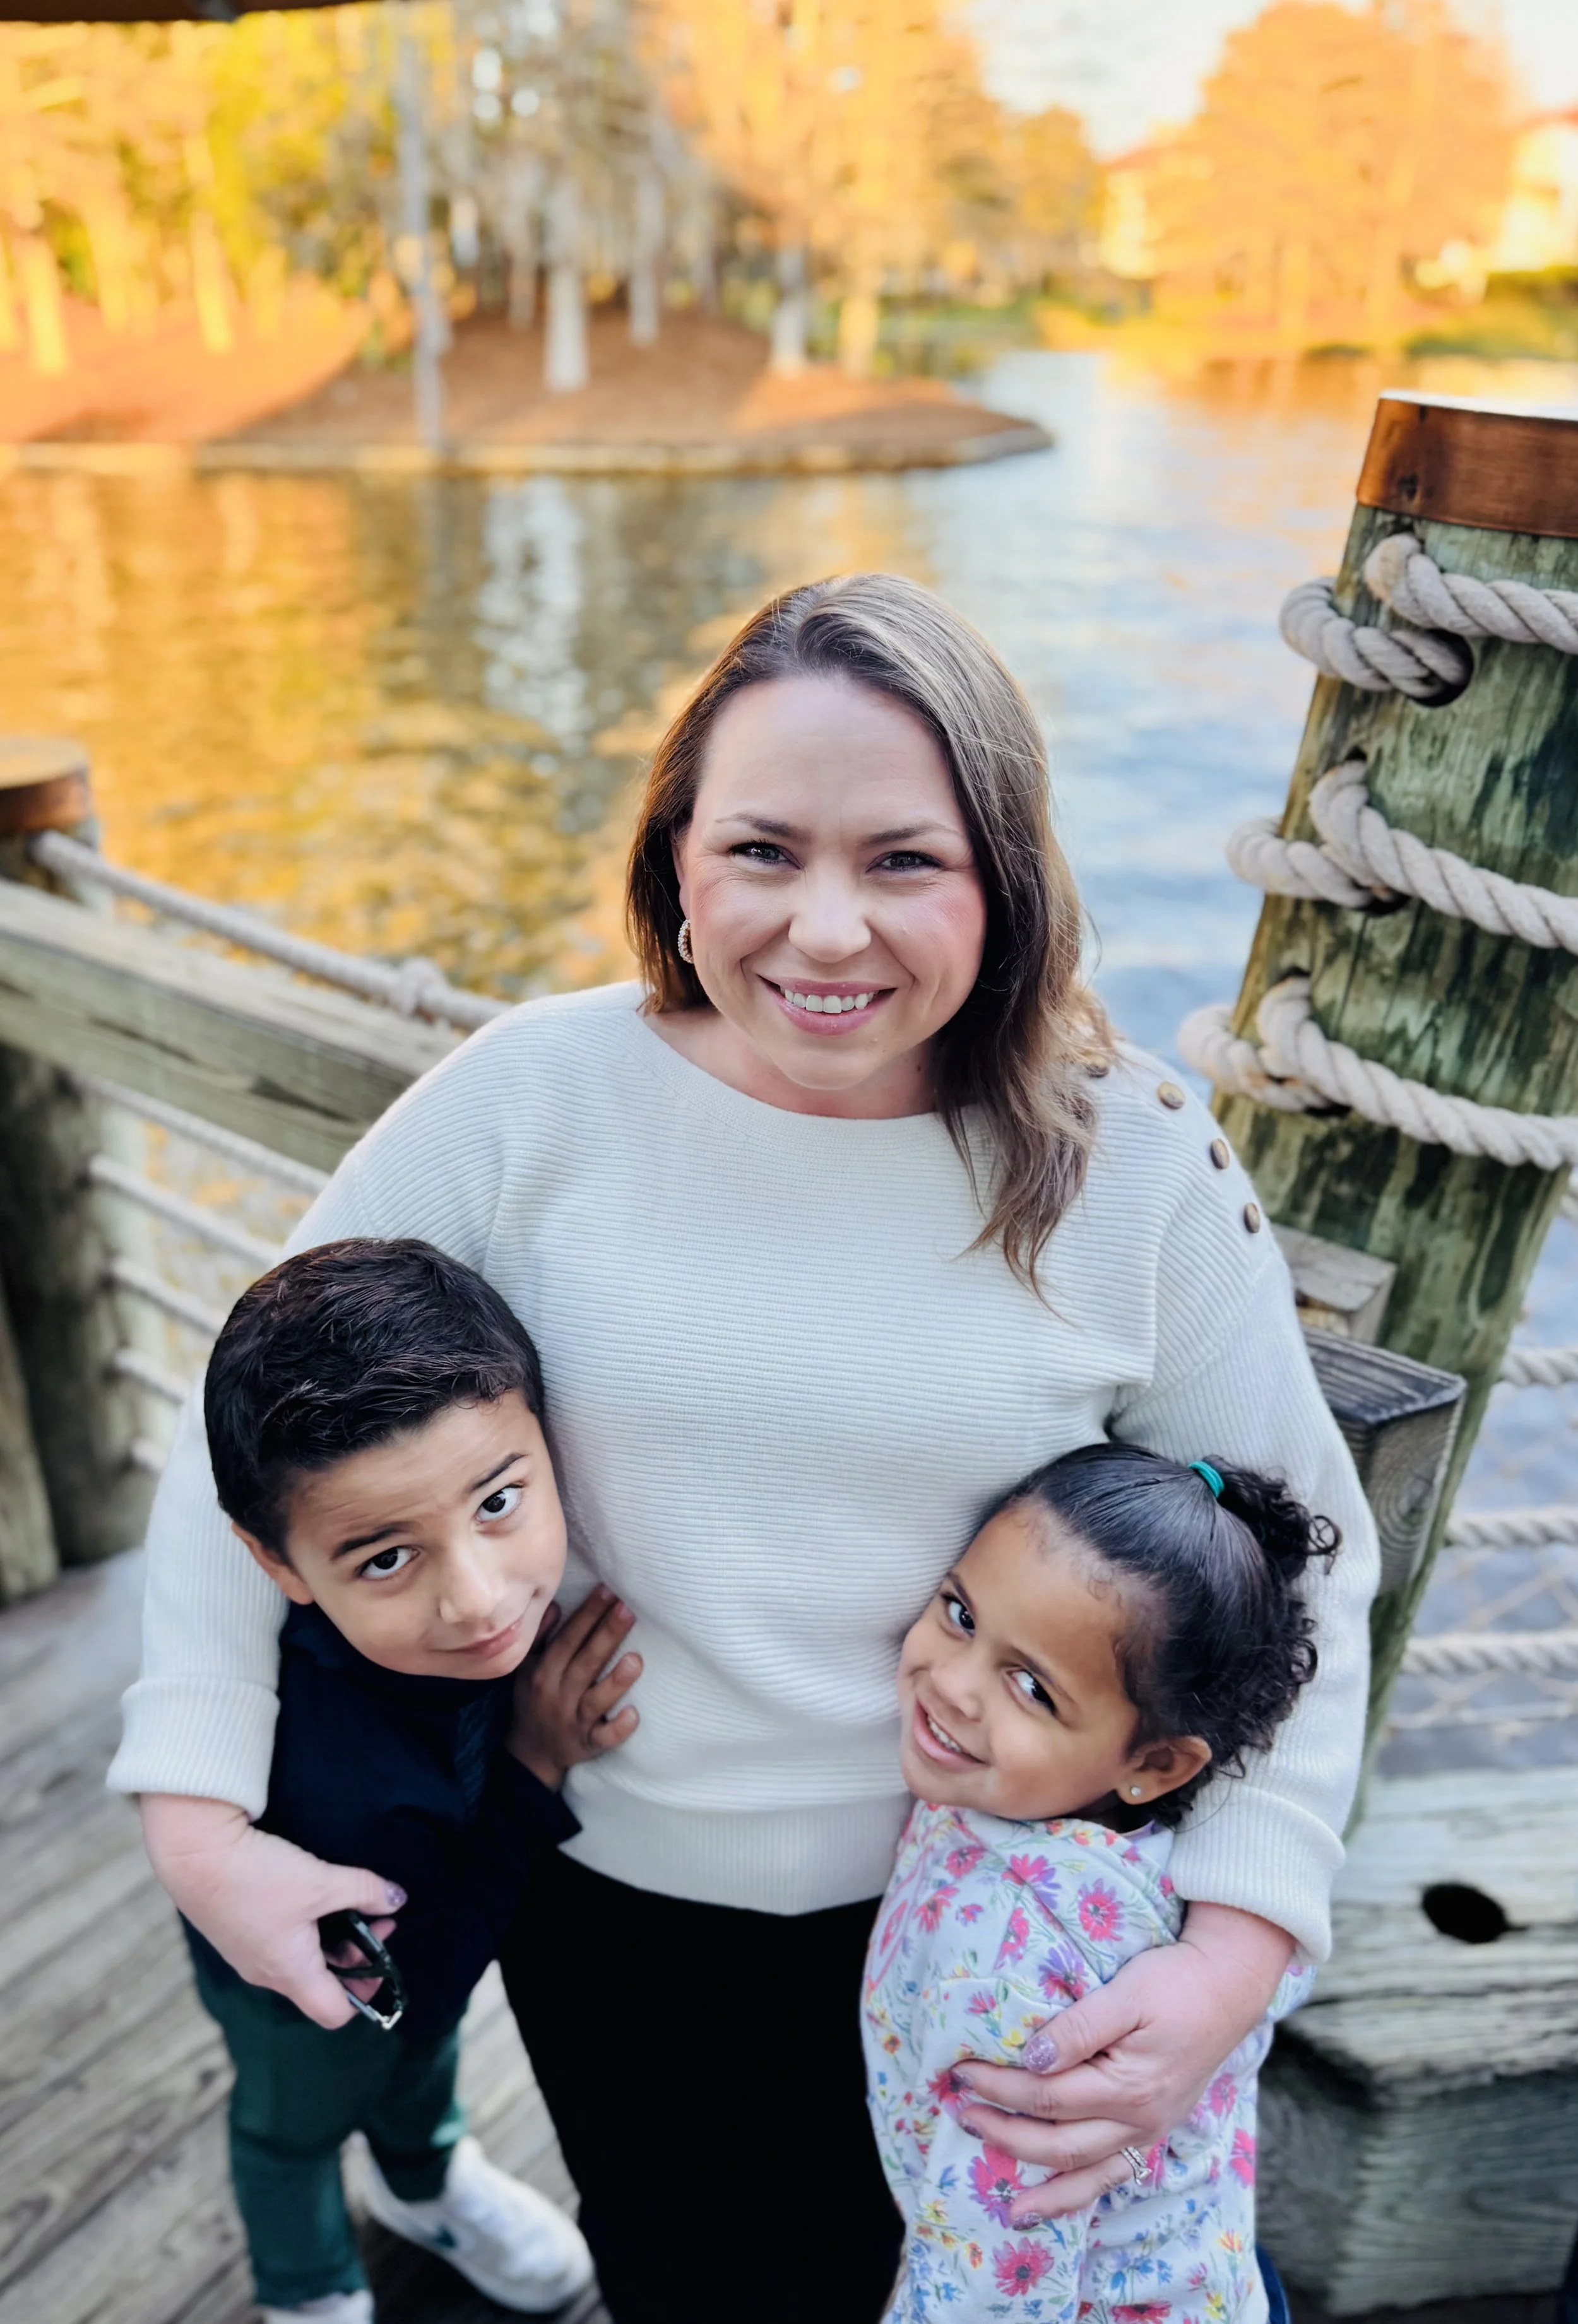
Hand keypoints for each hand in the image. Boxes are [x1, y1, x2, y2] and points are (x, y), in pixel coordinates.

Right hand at [140, 1793, 406, 2030]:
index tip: (380, 1961)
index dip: (364, 1996)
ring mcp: (248, 1954)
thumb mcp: (320, 1881)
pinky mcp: (236, 1933)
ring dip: (330, 1939)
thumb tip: (397, 1899)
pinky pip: (278, 1944)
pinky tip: (309, 1894)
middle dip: (354, 1957)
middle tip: (374, 1921)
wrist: (194, 1854)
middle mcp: (267, 1973)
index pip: (334, 2013)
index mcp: (291, 1972)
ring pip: (300, 1961)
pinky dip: (302, 1928)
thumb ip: (365, 1891)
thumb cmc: (257, 1876)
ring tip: (347, 1902)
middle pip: (320, 1985)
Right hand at [509, 1584, 640, 1788]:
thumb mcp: (527, 1666)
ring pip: (596, 1700)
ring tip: (636, 1659)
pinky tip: (634, 1714)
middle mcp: (558, 1695)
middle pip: (586, 1663)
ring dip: (616, 1681)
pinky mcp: (588, 1744)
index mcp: (544, 1673)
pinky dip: (618, 1728)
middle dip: (607, 1635)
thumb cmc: (534, 1698)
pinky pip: (604, 1738)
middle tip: (628, 1609)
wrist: (531, 1751)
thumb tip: (555, 1604)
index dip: (587, 1615)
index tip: (607, 1590)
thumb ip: (540, 1636)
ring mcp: (574, 1721)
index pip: (568, 1640)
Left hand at [953, 1903, 1293, 2223]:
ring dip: (1039, 2183)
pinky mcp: (1153, 2130)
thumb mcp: (1127, 1992)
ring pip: (1085, 2173)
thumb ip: (1079, 2027)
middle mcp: (1139, 2120)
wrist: (1229, 1988)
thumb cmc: (1175, 1983)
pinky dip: (1080, 2194)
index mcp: (1128, 2086)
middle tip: (961, 2114)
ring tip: (1004, 2200)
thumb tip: (1032, 2057)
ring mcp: (1148, 2131)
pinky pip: (1112, 2176)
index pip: (1047, 2095)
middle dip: (1004, 2132)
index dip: (1000, 2086)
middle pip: (1057, 2142)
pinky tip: (1055, 2205)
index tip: (962, 2072)